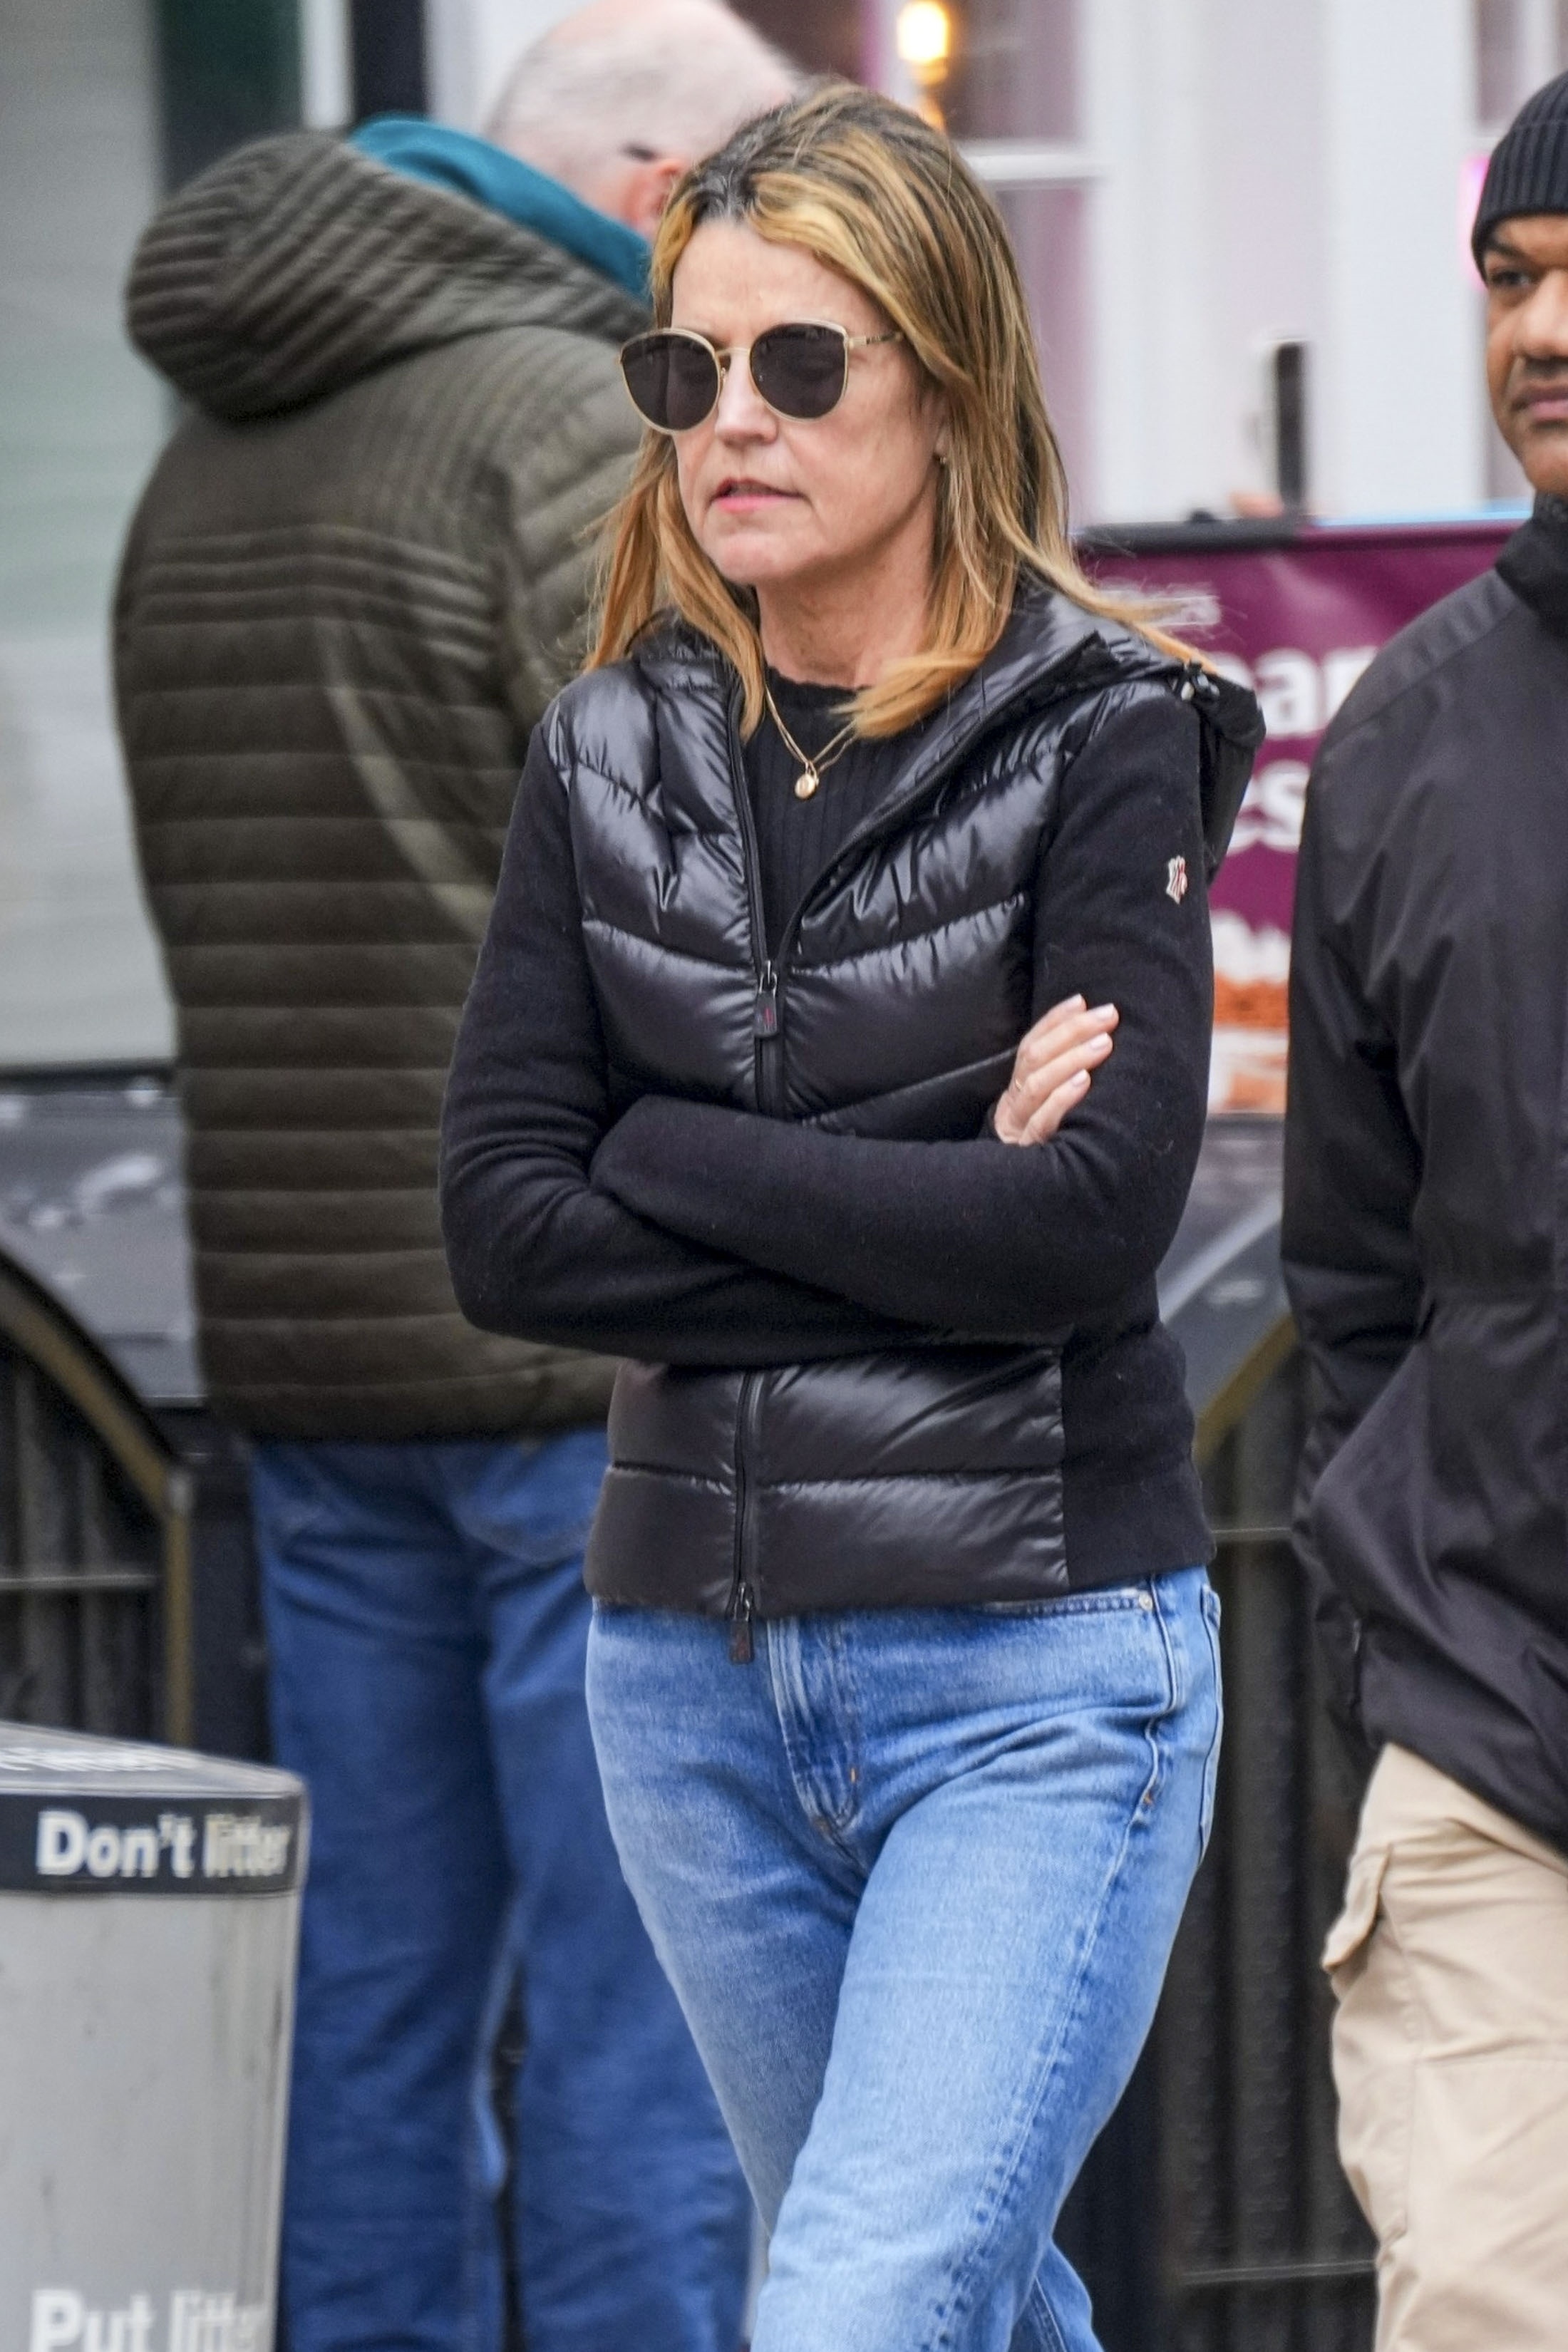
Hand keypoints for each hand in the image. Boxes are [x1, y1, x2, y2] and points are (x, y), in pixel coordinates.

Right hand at [993, 995, 1117, 1144]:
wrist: (1022, 1209)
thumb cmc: (1046, 1156)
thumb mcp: (1046, 1118)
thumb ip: (1057, 1087)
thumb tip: (1097, 1045)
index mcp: (1015, 1094)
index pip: (1031, 1046)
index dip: (1055, 1021)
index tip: (1082, 999)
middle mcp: (1012, 1109)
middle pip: (1035, 1059)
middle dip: (1071, 1032)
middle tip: (1108, 1015)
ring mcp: (1017, 1131)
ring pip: (1037, 1085)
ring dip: (1072, 1058)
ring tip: (1103, 1043)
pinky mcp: (1028, 1154)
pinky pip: (1042, 1123)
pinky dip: (1062, 1099)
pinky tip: (1084, 1082)